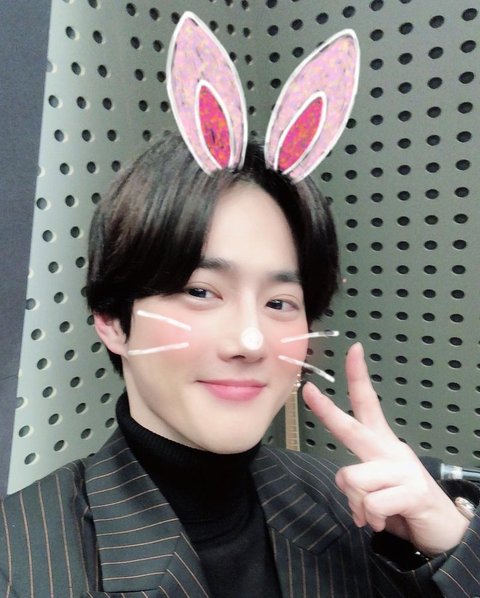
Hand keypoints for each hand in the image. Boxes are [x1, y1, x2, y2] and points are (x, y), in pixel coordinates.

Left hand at [302, 342, 469, 555]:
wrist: (442, 527)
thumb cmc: (401, 501)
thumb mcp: (376, 488)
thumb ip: (357, 483)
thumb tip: (348, 490)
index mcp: (381, 442)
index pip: (368, 402)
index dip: (358, 376)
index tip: (353, 349)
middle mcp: (390, 448)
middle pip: (351, 427)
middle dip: (326, 410)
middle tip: (308, 390)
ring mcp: (403, 468)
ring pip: (352, 479)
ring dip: (356, 504)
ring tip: (373, 512)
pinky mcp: (413, 492)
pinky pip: (370, 504)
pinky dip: (371, 518)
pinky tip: (384, 521)